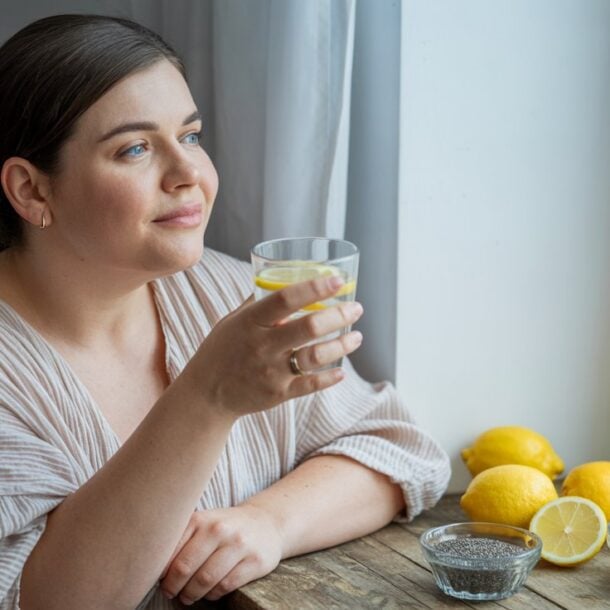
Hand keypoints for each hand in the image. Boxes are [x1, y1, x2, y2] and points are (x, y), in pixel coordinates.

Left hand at [159, 505, 282, 603]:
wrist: (265, 522)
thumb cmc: (224, 527)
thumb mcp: (202, 524)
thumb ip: (180, 539)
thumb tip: (152, 569)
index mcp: (201, 519)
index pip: (170, 551)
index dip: (160, 571)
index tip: (159, 579)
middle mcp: (219, 529)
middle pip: (185, 568)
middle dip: (173, 587)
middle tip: (171, 592)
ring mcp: (239, 544)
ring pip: (205, 580)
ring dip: (191, 594)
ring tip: (188, 596)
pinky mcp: (255, 561)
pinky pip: (226, 586)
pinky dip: (213, 595)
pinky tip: (210, 592)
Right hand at [179, 275, 362, 417]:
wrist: (206, 393)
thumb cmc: (222, 349)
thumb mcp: (233, 320)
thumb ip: (258, 303)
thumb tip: (283, 279)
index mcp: (250, 322)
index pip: (285, 299)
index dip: (313, 288)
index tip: (337, 280)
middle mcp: (262, 345)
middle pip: (308, 327)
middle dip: (339, 315)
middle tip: (356, 308)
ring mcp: (271, 371)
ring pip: (315, 356)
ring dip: (341, 346)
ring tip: (356, 337)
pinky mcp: (278, 394)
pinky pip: (310, 384)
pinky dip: (329, 377)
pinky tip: (341, 370)